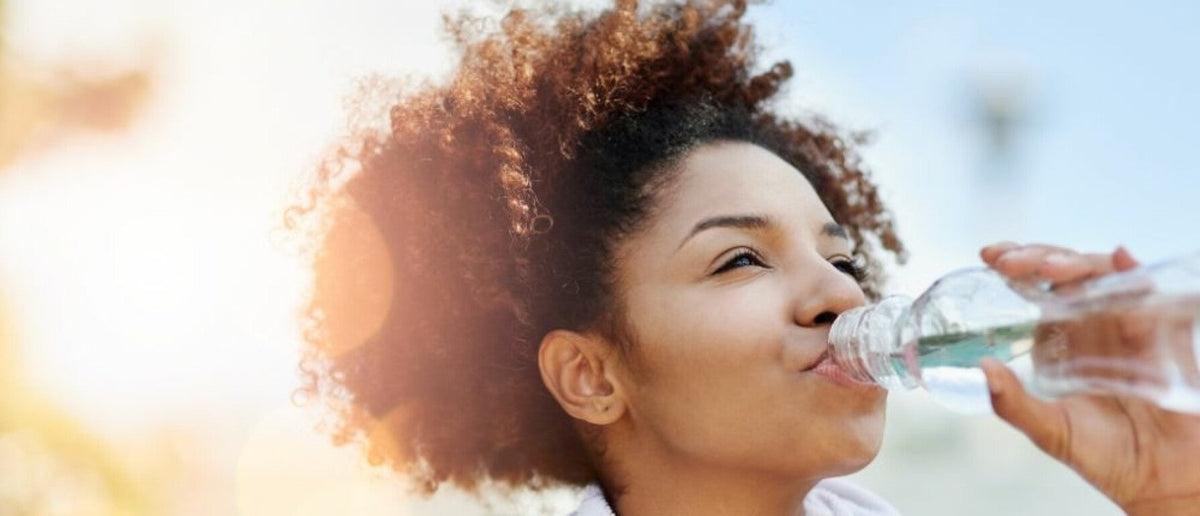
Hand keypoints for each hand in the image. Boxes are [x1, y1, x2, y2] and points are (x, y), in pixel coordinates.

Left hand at [979, 242, 1199, 514]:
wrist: (1160, 481)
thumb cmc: (1103, 455)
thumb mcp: (1049, 431)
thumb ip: (1012, 403)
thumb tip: (983, 368)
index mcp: (1061, 337)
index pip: (1035, 288)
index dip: (1015, 264)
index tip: (989, 255)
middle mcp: (1093, 323)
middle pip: (1067, 272)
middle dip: (1039, 257)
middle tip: (1012, 262)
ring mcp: (1130, 324)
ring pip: (1105, 274)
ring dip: (1079, 264)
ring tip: (1052, 271)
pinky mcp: (1165, 335)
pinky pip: (1155, 296)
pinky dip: (1138, 273)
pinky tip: (1122, 261)